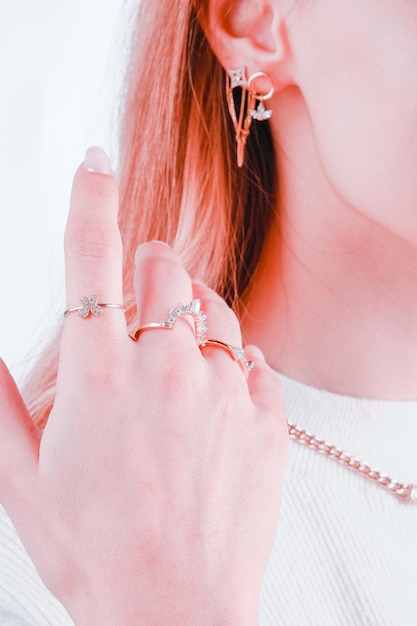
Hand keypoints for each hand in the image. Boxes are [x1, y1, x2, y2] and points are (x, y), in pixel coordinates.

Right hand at [0, 147, 288, 625]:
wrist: (174, 611)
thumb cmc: (93, 549)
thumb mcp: (22, 478)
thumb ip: (0, 402)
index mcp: (98, 376)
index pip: (90, 259)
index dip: (88, 200)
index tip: (93, 162)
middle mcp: (166, 369)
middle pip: (164, 268)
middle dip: (149, 270)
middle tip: (139, 305)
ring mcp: (224, 391)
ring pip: (215, 309)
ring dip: (193, 316)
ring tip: (176, 361)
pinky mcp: (266, 419)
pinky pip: (256, 362)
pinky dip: (235, 366)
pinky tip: (215, 400)